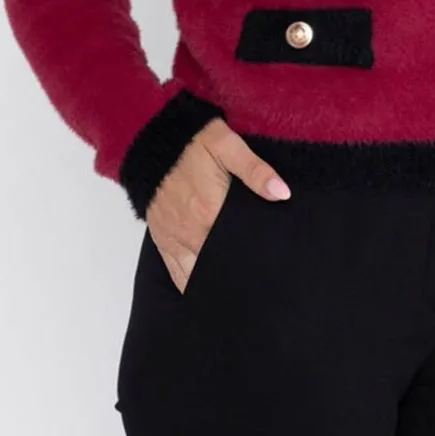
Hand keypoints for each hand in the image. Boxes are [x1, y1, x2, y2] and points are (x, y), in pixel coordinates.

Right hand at [145, 117, 291, 293]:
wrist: (152, 138)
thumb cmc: (192, 141)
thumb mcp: (227, 145)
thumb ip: (255, 170)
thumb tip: (282, 193)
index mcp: (210, 211)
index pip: (237, 248)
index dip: (254, 261)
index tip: (269, 272)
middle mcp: (191, 231)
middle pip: (218, 266)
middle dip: (236, 276)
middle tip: (257, 288)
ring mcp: (174, 237)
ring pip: (196, 275)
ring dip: (213, 283)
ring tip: (233, 297)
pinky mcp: (162, 238)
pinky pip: (175, 271)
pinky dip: (189, 283)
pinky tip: (204, 292)